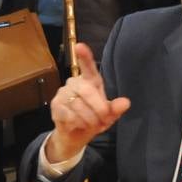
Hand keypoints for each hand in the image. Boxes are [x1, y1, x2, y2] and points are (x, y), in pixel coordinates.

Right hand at [43, 43, 130, 162]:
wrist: (75, 135)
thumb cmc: (93, 120)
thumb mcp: (108, 116)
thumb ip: (115, 108)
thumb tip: (126, 103)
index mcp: (90, 81)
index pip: (88, 66)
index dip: (84, 56)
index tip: (79, 46)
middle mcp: (74, 83)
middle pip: (87, 90)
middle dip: (99, 108)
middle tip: (104, 120)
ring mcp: (63, 93)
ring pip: (79, 105)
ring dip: (90, 119)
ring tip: (92, 124)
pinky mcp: (55, 105)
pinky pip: (69, 115)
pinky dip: (78, 123)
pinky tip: (79, 125)